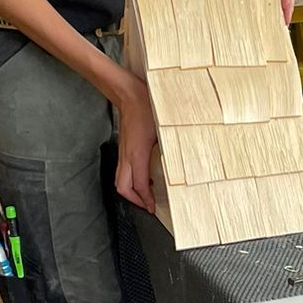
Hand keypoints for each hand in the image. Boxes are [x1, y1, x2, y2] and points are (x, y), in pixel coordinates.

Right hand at [113, 80, 158, 213]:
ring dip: (131, 191)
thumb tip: (181, 161)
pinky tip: (143, 176)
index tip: (153, 207)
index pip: (138, 185)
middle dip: (134, 200)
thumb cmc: (146, 108)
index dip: (146, 199)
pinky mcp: (123, 148)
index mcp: (137, 154)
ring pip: (120, 180)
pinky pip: (122, 170)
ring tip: (145, 194)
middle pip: (123, 188)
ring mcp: (123, 152)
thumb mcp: (163, 130)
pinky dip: (130, 179)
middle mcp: (127, 156)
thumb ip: (170, 148)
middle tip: (147, 205)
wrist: (129, 95)